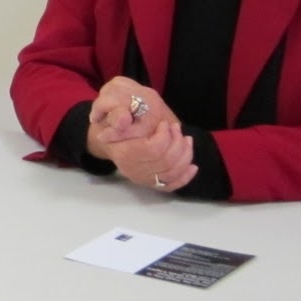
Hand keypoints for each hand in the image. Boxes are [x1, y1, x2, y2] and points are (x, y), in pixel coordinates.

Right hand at [87, 78, 195, 192]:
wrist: (107, 141)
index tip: (165, 123)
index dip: (165, 135)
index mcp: (124, 153)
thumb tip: (124, 118)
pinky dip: (185, 177)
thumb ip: (118, 116)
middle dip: (178, 143)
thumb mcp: (110, 115)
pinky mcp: (150, 183)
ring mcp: (142, 178)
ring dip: (185, 155)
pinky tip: (193, 167)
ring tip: (186, 139)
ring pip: (173, 172)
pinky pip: (171, 185)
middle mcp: (133, 170)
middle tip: (177, 128)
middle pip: (167, 161)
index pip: (153, 149)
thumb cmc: (111, 125)